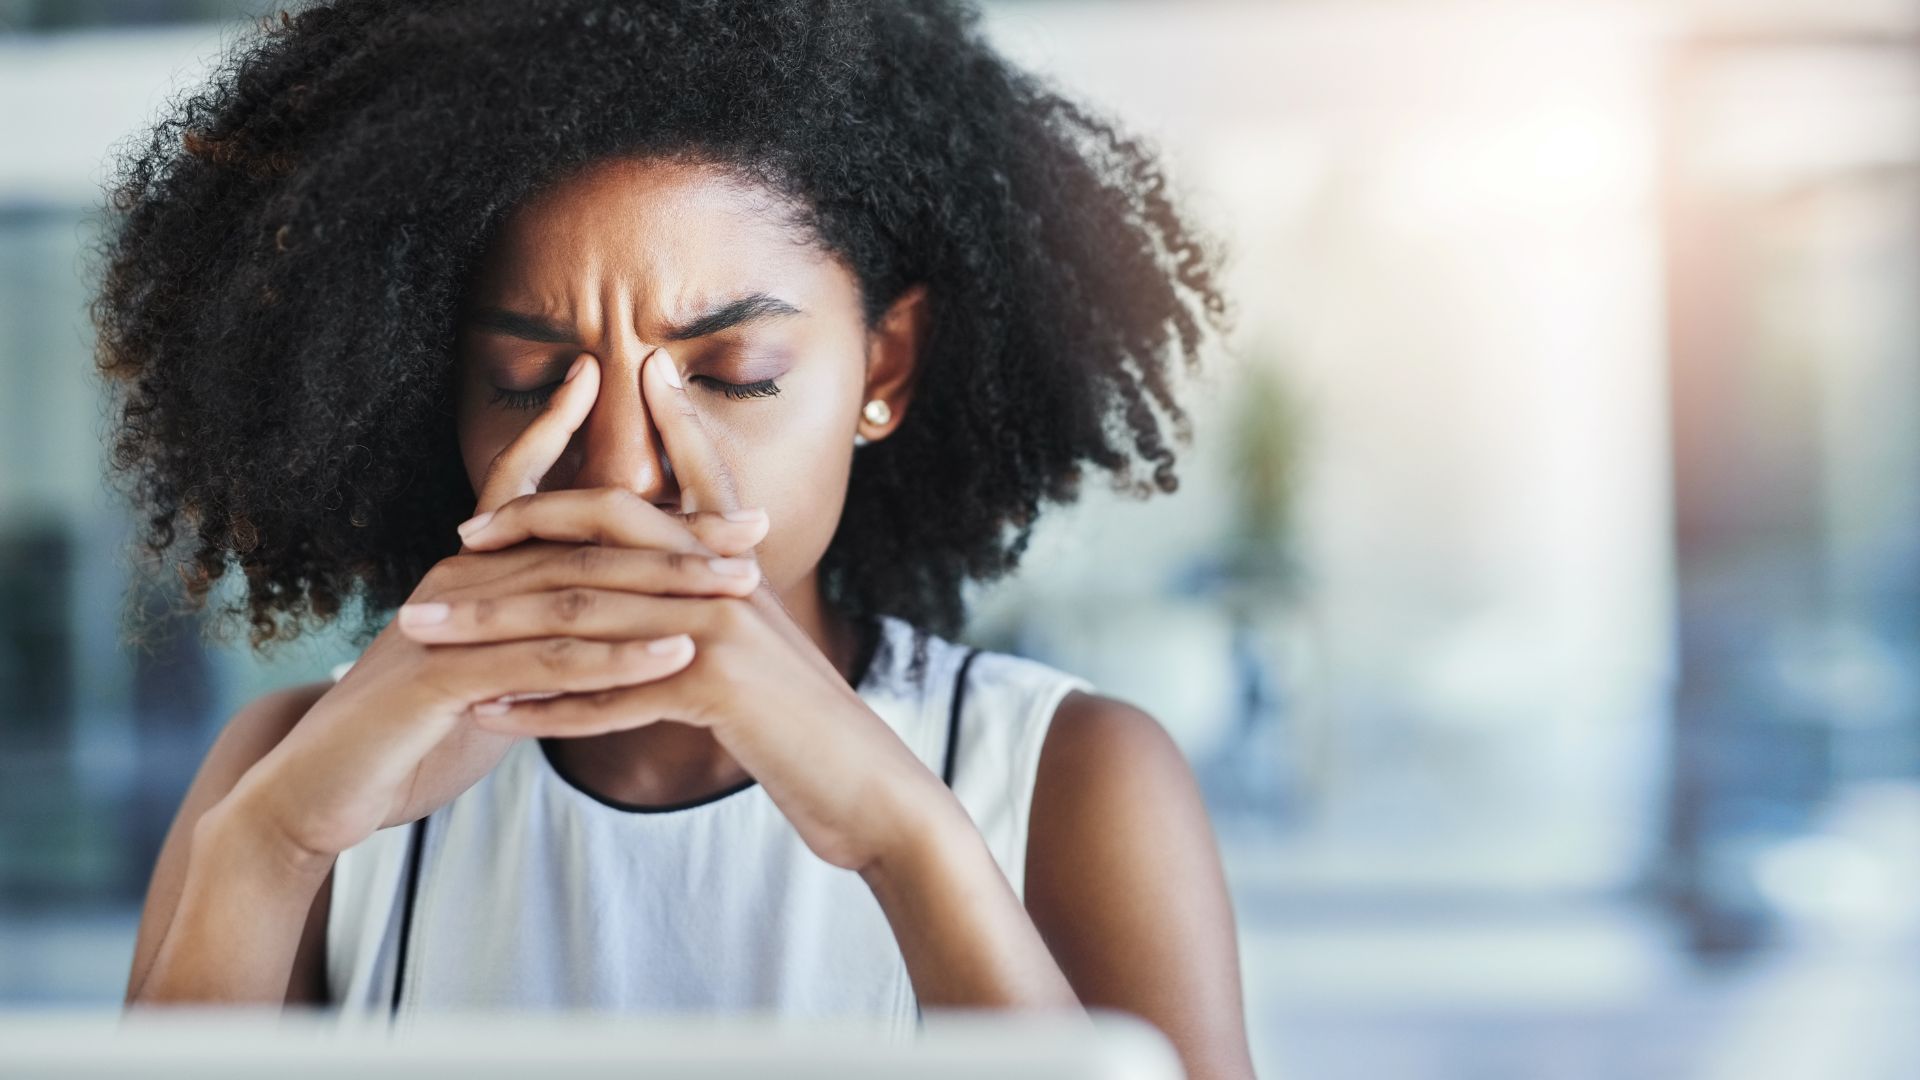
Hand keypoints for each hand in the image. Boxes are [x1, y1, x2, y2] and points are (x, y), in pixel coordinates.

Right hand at [222, 352, 768, 859]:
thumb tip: (601, 631)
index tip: (720, 490)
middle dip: (678, 534)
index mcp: (480, 567)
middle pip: (589, 542)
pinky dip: (614, 655)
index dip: (643, 492)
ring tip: (738, 586)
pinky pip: (546, 660)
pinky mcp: (443, 676)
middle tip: (757, 531)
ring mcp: (453, 620)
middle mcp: (466, 575)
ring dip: (663, 587)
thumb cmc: (408, 732)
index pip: (565, 509)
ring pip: (576, 591)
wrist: (318, 788)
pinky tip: (676, 653)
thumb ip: (540, 643)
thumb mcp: (491, 675)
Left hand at [403, 346, 955, 872]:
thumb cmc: (811, 732)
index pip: (673, 486)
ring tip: (430, 633)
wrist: (873, 791)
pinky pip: (609, 692)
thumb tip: (666, 603)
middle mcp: (727, 580)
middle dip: (519, 535)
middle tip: (448, 544)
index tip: (529, 463)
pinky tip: (487, 717)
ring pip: (587, 613)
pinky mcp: (718, 686)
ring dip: (498, 625)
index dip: (605, 463)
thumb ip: (716, 615)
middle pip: (604, 536)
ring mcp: (724, 628)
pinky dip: (542, 708)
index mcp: (736, 566)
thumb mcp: (765, 656)